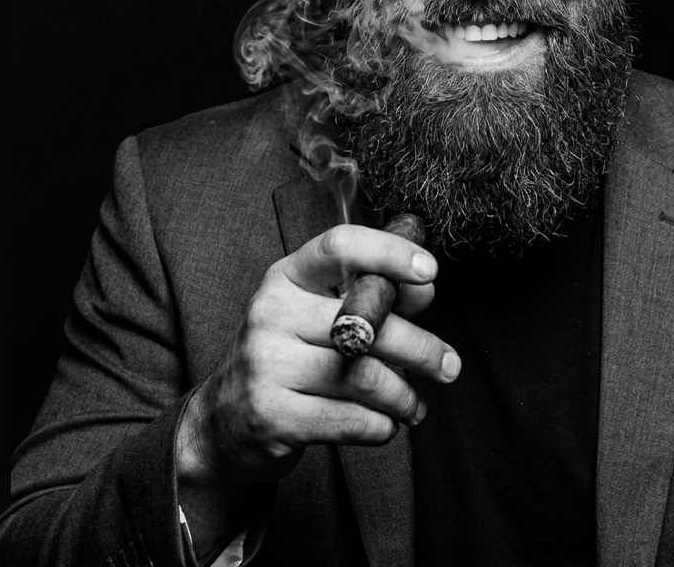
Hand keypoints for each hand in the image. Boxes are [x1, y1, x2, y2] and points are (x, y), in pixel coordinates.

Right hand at [177, 223, 459, 491]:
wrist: (223, 419)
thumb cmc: (290, 355)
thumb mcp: (320, 313)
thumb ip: (373, 297)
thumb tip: (424, 288)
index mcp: (286, 276)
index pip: (340, 246)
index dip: (390, 253)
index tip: (430, 270)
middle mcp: (271, 312)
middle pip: (368, 323)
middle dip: (422, 348)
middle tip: (449, 366)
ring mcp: (266, 364)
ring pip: (365, 376)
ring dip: (404, 396)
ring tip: (414, 405)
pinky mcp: (270, 415)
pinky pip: (351, 420)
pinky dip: (381, 426)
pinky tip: (385, 425)